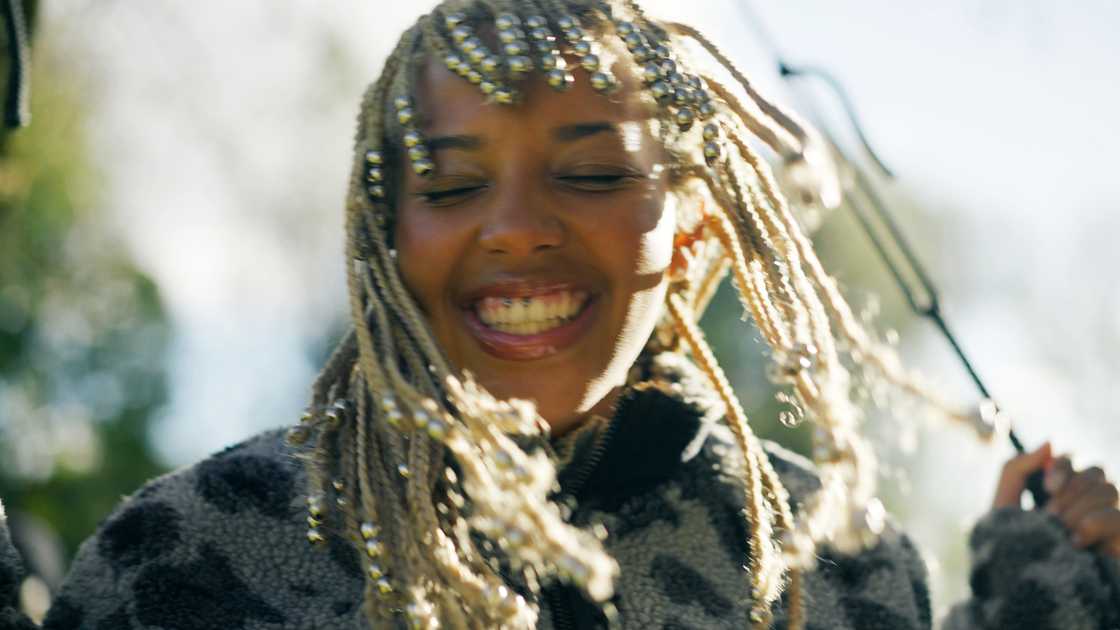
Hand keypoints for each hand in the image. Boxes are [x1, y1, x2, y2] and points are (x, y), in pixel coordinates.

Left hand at [993, 442, 1119, 556]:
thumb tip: (1050, 442)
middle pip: (1096, 471)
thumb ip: (1016, 469)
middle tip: (1050, 519)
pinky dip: (1094, 525)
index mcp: (1061, 493)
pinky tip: (1077, 544)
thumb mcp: (1003, 507)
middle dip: (1069, 493)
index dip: (1064, 467)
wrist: (1025, 591)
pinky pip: (1118, 516)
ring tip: (1060, 535)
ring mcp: (1108, 522)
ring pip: (1109, 489)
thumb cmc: (1009, 550)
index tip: (1047, 489)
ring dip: (1077, 511)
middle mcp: (1089, 504)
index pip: (1074, 461)